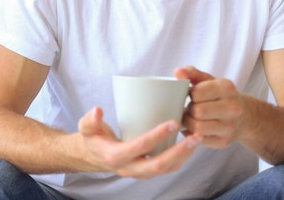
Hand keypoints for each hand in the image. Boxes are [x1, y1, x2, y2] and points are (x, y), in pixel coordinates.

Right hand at [77, 106, 200, 178]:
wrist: (95, 156)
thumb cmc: (93, 138)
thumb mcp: (86, 128)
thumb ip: (90, 119)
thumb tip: (98, 110)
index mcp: (116, 157)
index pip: (140, 147)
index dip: (157, 135)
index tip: (173, 122)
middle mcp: (130, 169)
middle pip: (159, 164)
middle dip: (179, 151)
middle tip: (194, 135)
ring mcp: (140, 173)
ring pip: (166, 169)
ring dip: (184, 156)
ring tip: (197, 138)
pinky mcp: (148, 171)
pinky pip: (167, 169)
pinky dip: (181, 159)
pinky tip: (189, 145)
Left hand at [174, 66, 242, 148]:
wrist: (242, 116)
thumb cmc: (219, 96)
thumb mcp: (208, 80)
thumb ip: (192, 73)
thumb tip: (178, 72)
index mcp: (226, 88)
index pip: (197, 92)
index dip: (190, 94)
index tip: (191, 95)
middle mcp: (232, 108)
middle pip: (197, 111)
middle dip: (189, 109)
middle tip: (190, 107)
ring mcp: (229, 126)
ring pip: (197, 127)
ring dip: (188, 122)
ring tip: (190, 117)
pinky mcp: (223, 141)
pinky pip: (198, 139)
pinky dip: (190, 133)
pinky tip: (193, 127)